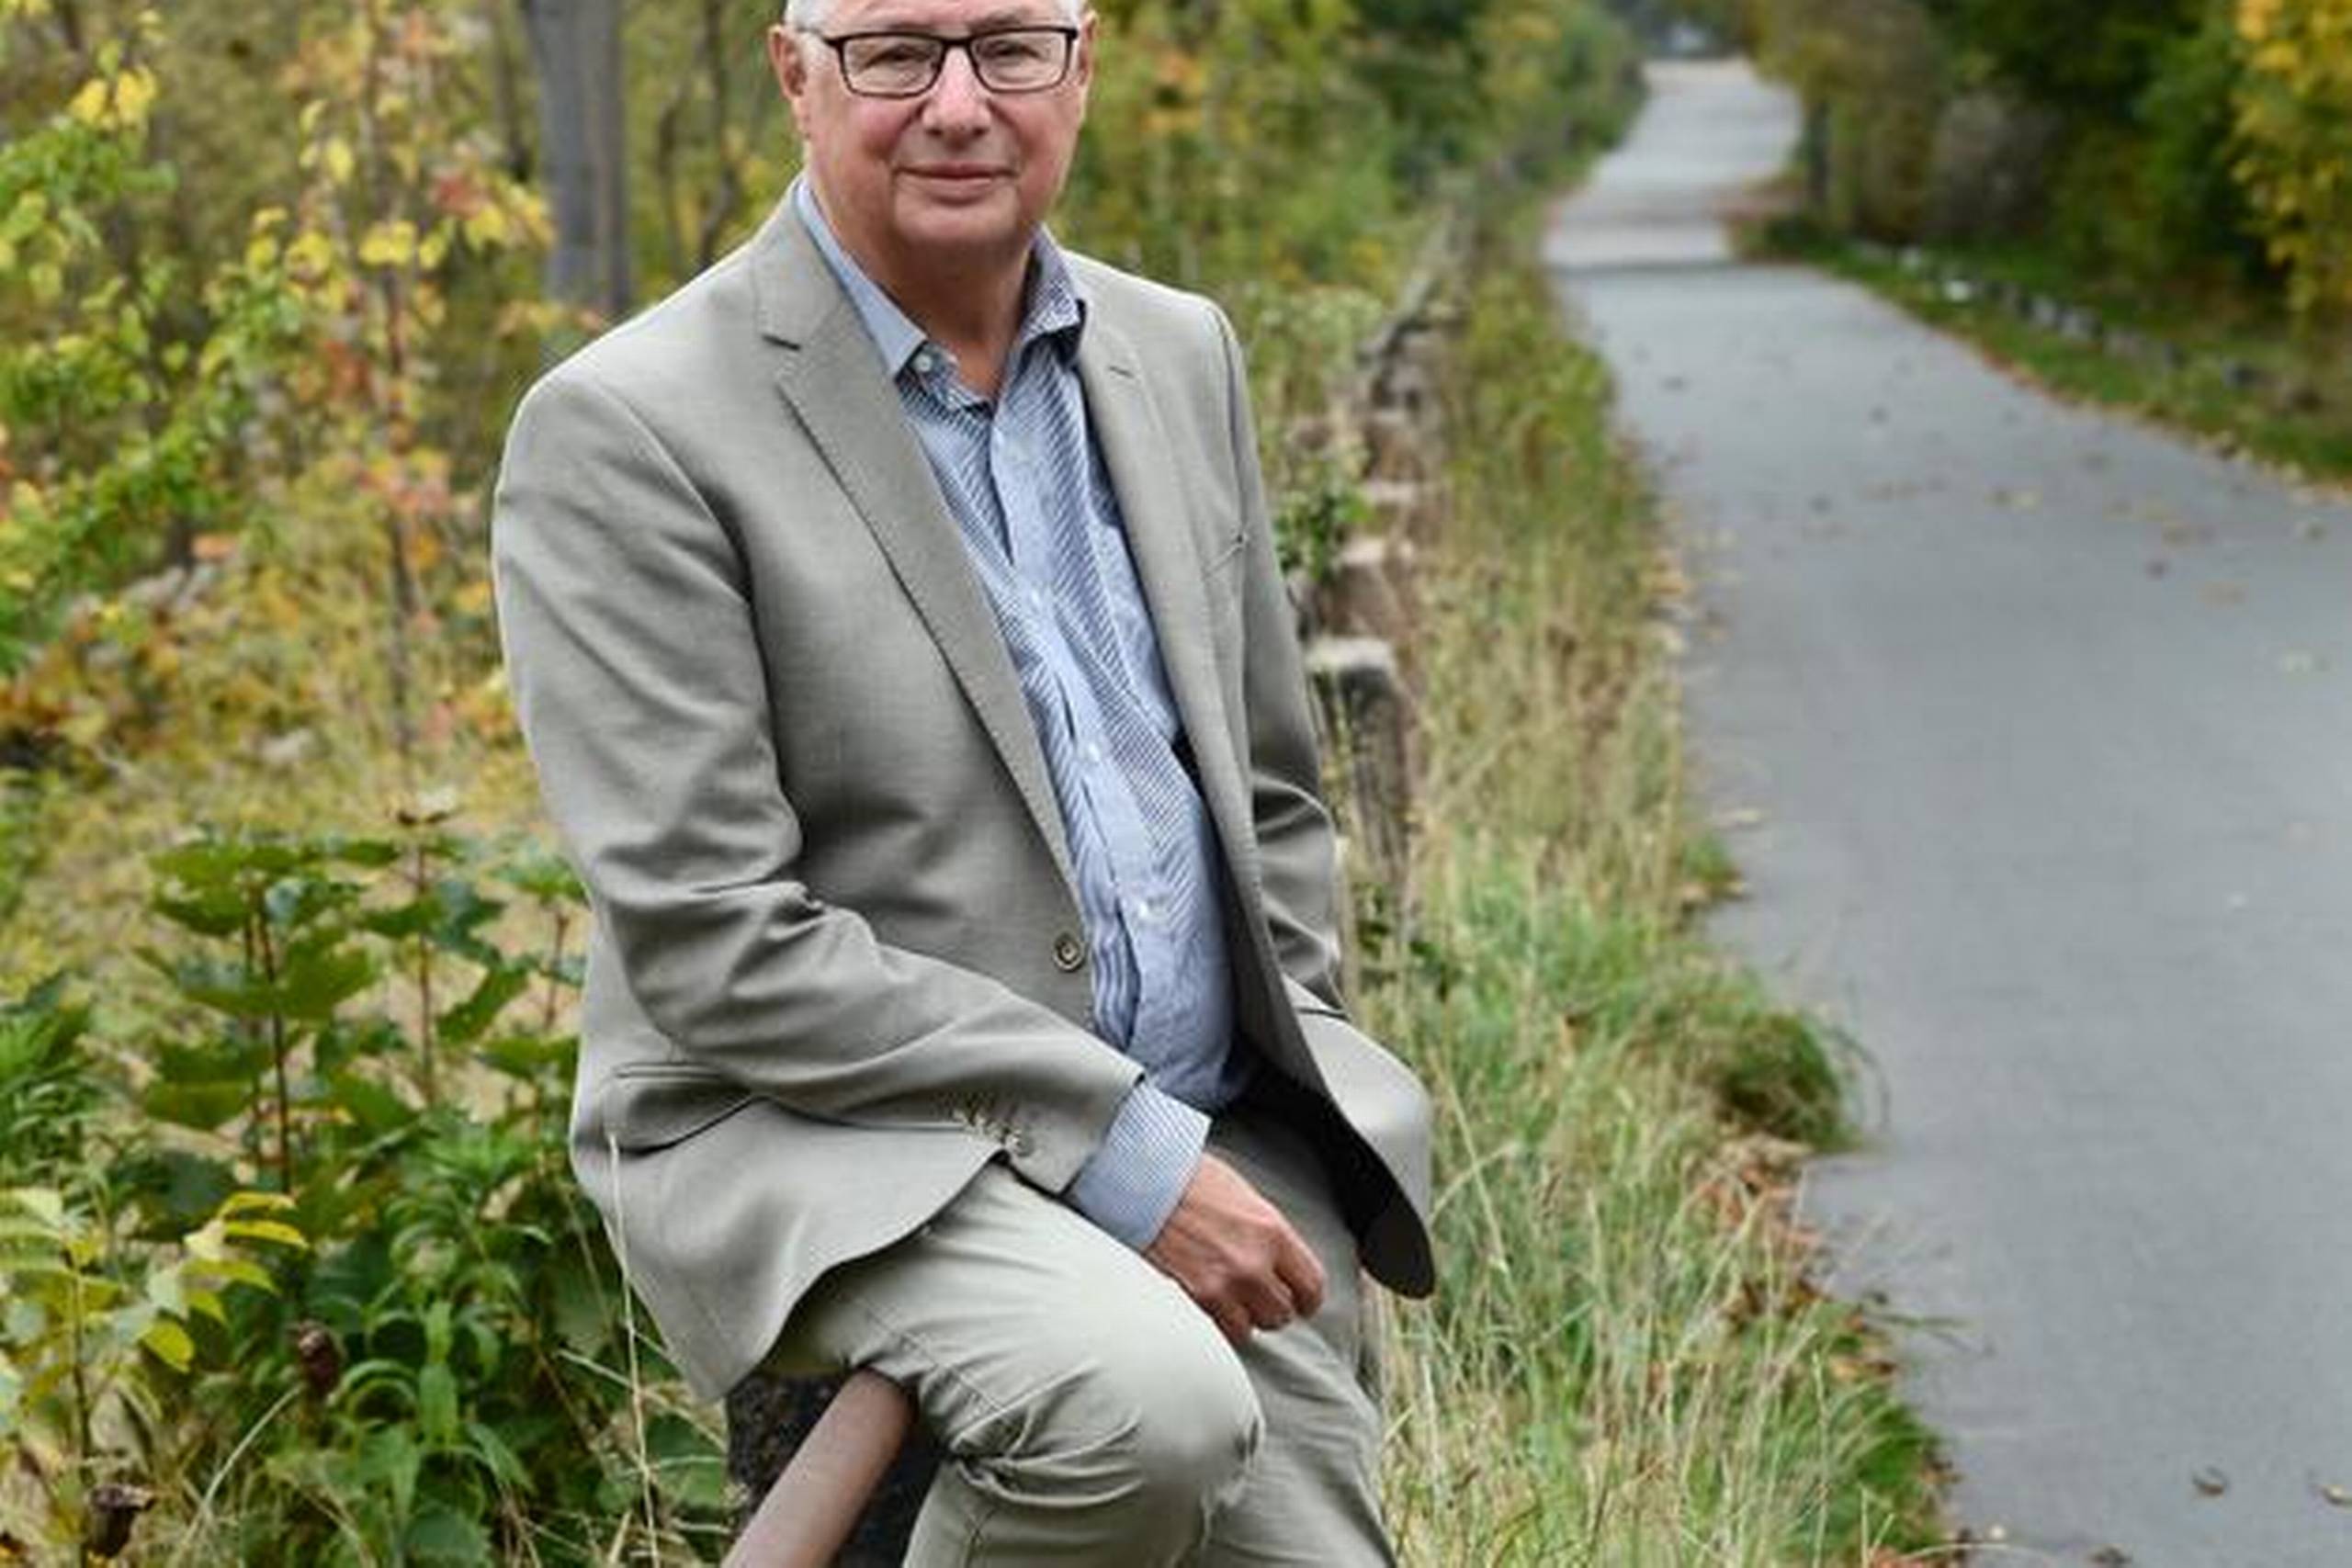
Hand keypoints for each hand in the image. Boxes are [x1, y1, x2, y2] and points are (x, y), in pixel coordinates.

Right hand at [1143, 1153, 1326, 1344]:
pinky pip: (1225, 1330)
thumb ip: (1266, 1232)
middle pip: (1283, 1311)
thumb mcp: (1245, 1197)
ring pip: (1255, 1327)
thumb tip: (1277, 1257)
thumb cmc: (1189, 1181)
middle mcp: (1255, 1262)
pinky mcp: (1198, 1296)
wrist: (1145, 1183)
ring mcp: (1225, 1283)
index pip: (1311, 1283)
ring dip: (1248, 1318)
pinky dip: (1223, 1324)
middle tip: (1264, 1300)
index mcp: (1273, 1231)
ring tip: (1237, 1304)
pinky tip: (1217, 1308)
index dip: (1308, 1298)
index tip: (1303, 1302)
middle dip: (1275, 1307)